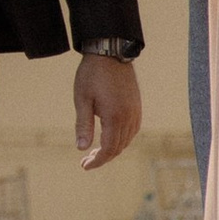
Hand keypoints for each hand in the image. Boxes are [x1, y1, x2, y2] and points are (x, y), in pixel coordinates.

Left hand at [74, 54, 141, 169]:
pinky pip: (132, 130)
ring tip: (95, 152)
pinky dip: (121, 139)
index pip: (108, 149)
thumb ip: (83, 125)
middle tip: (85, 161)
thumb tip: (81, 148)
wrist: (110, 53)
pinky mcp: (137, 106)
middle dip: (102, 158)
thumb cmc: (92, 74)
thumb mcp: (82, 99)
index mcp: (115, 117)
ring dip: (112, 149)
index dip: (97, 161)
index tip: (84, 166)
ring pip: (126, 140)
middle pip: (118, 148)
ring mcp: (135, 112)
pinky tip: (109, 138)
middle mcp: (129, 117)